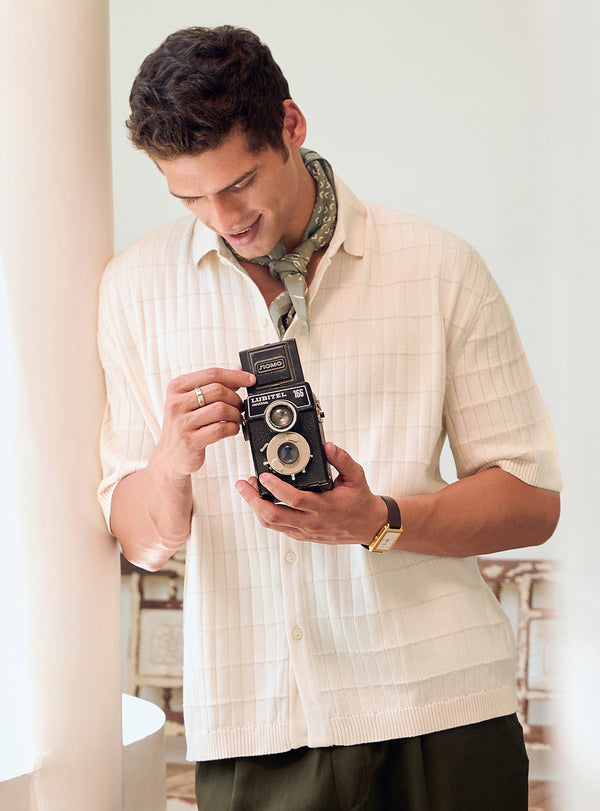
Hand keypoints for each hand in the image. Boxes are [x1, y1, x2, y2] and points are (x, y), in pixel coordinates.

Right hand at [152, 367, 254, 480]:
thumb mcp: (192, 401)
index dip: (235, 375)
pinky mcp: (190, 440)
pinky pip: (220, 429)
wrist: (170, 456)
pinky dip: (232, 428)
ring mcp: (182, 422)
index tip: (250, 380)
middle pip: (218, 390)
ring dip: (235, 414)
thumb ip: (213, 385)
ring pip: (221, 409)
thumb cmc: (183, 425)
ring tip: (236, 418)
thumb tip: (238, 370)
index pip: (211, 374)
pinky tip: (231, 429)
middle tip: (240, 406)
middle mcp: (176, 403)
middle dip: (235, 398)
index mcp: (176, 387)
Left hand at [235, 442, 387, 545]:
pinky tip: (259, 500)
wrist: (366, 525)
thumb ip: (342, 460)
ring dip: (255, 507)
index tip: (264, 475)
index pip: (295, 500)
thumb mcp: (356, 476)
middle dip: (253, 500)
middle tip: (243, 484)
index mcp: (325, 507)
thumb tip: (328, 446)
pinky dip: (264, 514)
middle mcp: (312, 522)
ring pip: (272, 524)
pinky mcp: (301, 535)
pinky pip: (277, 527)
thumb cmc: (359, 500)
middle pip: (274, 516)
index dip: (276, 488)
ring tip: (247, 489)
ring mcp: (304, 531)